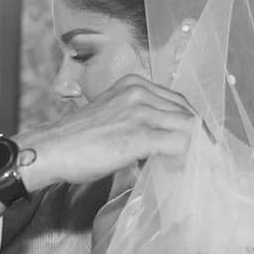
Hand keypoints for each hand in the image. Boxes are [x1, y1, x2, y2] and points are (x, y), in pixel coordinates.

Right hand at [16, 74, 199, 190]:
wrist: (51, 149)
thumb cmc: (75, 139)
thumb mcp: (108, 115)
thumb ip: (133, 118)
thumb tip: (154, 140)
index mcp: (132, 84)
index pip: (176, 100)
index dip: (188, 123)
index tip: (194, 142)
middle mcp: (139, 92)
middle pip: (186, 112)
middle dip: (198, 137)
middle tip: (202, 158)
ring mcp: (140, 112)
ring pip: (187, 127)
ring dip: (194, 149)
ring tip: (192, 166)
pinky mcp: (139, 135)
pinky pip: (178, 144)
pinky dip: (184, 158)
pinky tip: (179, 169)